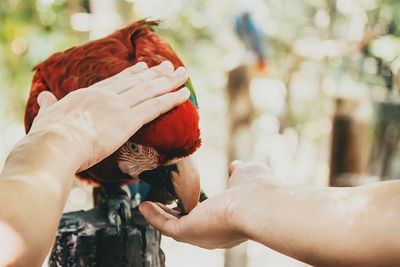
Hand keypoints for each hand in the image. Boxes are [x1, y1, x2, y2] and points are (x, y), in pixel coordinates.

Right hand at [28, 61, 189, 171]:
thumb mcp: (47, 115)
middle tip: (171, 66)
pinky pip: (155, 107)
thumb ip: (48, 105)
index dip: (133, 73)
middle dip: (157, 73)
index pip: (117, 81)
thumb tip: (42, 97)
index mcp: (89, 94)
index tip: (145, 67)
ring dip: (169, 82)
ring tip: (183, 75)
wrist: (55, 144)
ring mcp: (119, 106)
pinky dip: (172, 99)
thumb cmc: (48, 135)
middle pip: (138, 82)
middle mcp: (107, 96)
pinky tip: (184, 94)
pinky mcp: (128, 121)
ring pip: (150, 91)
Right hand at [139, 161, 276, 248]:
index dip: (195, 207)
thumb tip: (234, 166)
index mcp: (228, 219)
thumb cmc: (258, 191)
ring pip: (174, 225)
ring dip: (159, 215)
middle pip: (187, 223)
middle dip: (172, 213)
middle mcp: (213, 231)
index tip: (184, 196)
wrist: (258, 204)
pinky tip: (143, 205)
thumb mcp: (246, 176)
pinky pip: (165, 225)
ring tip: (146, 204)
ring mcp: (200, 234)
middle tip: (158, 202)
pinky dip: (153, 216)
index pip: (207, 215)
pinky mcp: (188, 232)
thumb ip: (238, 172)